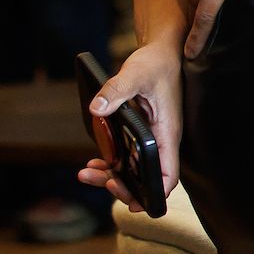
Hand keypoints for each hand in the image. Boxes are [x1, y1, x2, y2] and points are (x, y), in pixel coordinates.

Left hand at [77, 40, 181, 211]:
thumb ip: (116, 90)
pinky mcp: (139, 132)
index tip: (135, 201)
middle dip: (124, 188)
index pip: (168, 173)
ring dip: (111, 177)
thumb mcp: (136, 73)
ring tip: (86, 173)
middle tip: (103, 184)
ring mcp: (149, 138)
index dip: (155, 193)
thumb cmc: (156, 63)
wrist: (161, 52)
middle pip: (147, 178)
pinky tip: (94, 162)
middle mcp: (160, 140)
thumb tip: (96, 109)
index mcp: (166, 132)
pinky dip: (110, 163)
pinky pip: (126, 156)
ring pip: (134, 170)